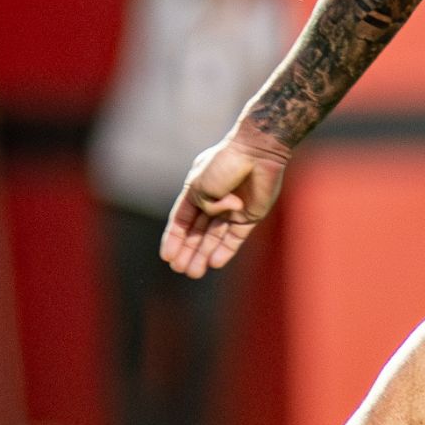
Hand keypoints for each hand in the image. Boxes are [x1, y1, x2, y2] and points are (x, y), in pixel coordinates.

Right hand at [160, 128, 292, 278]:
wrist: (258, 151)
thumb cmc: (225, 164)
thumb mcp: (201, 186)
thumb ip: (203, 207)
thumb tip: (214, 220)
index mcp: (197, 190)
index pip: (182, 219)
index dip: (174, 238)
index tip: (166, 257)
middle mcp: (214, 201)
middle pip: (198, 232)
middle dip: (188, 251)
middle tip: (180, 270)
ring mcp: (233, 209)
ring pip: (215, 237)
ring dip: (204, 254)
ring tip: (194, 273)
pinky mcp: (251, 215)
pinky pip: (235, 237)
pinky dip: (225, 250)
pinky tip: (214, 263)